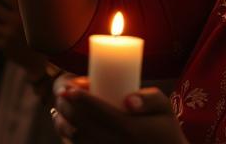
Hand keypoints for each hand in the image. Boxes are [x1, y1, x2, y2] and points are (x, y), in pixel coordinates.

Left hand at [53, 78, 186, 143]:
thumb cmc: (165, 128)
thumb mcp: (165, 107)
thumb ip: (149, 99)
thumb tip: (128, 100)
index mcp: (130, 129)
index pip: (99, 111)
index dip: (81, 99)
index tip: (69, 87)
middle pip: (83, 124)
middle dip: (68, 107)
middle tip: (62, 92)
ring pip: (78, 139)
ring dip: (65, 122)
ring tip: (60, 107)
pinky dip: (69, 138)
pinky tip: (66, 126)